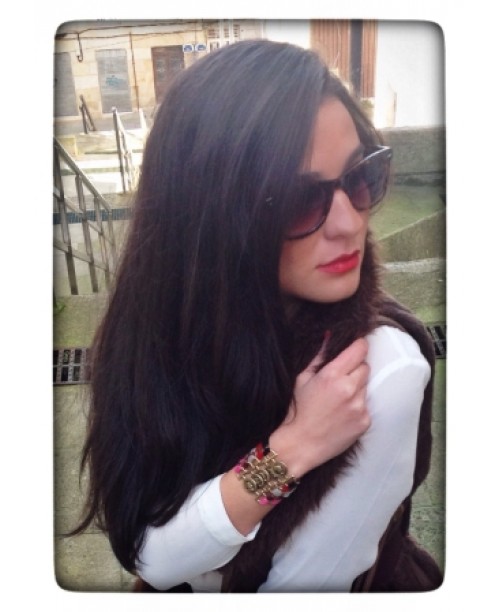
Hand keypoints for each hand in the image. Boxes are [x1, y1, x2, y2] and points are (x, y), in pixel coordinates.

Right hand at [269, 337, 370, 477]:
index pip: (360, 349)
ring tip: (338, 398)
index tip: (353, 348)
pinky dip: (357, 405)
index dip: (357, 346)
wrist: (299, 445)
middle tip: (339, 378)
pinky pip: (366, 404)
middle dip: (354, 368)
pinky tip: (342, 412)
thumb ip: (320, 356)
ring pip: (366, 385)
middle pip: (365, 366)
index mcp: (332, 375)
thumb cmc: (297, 410)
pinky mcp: (365, 421)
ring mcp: (359, 406)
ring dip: (356, 387)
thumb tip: (330, 335)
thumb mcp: (302, 378)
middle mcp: (349, 389)